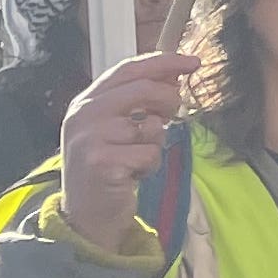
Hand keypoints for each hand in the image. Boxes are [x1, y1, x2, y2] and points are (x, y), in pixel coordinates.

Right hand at [56, 50, 198, 255]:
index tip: (193, 62)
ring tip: (137, 158)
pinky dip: (150, 166)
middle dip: (169, 100)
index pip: (128, 69)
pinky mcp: (102, 164)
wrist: (85, 215)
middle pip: (144, 90)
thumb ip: (139, 100)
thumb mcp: (116, 127)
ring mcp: (90, 139)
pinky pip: (149, 154)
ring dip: (156, 145)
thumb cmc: (107, 166)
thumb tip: (174, 74)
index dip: (164, 62)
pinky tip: (133, 176)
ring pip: (151, 127)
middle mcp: (84, 115)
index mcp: (86, 101)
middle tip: (174, 113)